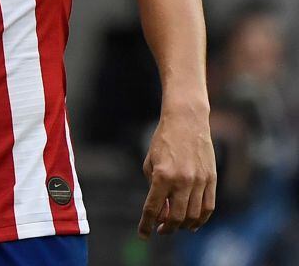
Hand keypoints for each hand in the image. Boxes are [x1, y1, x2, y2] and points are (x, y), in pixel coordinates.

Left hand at [138, 107, 215, 237]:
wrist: (186, 121)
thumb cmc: (163, 141)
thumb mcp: (150, 162)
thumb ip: (154, 188)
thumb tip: (161, 212)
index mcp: (162, 176)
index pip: (153, 209)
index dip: (146, 225)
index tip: (144, 235)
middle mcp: (182, 181)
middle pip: (176, 217)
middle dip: (166, 228)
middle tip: (160, 229)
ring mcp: (199, 181)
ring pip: (194, 216)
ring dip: (183, 225)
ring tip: (175, 225)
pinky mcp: (212, 179)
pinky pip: (209, 207)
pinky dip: (201, 219)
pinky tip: (193, 223)